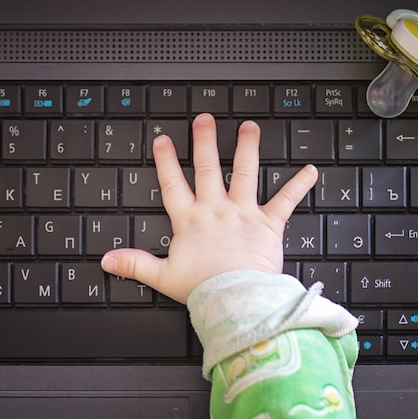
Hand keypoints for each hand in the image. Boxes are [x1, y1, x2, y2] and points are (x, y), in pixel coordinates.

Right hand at [101, 113, 317, 303]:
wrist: (235, 299)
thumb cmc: (203, 289)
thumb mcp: (163, 276)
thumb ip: (135, 263)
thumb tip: (107, 261)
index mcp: (190, 221)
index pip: (173, 184)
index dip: (166, 161)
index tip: (163, 140)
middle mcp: (216, 210)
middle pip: (207, 168)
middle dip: (204, 141)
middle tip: (204, 119)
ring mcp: (243, 213)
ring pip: (244, 173)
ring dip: (246, 148)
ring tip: (249, 128)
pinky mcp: (268, 223)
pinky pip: (285, 200)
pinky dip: (299, 185)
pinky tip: (310, 171)